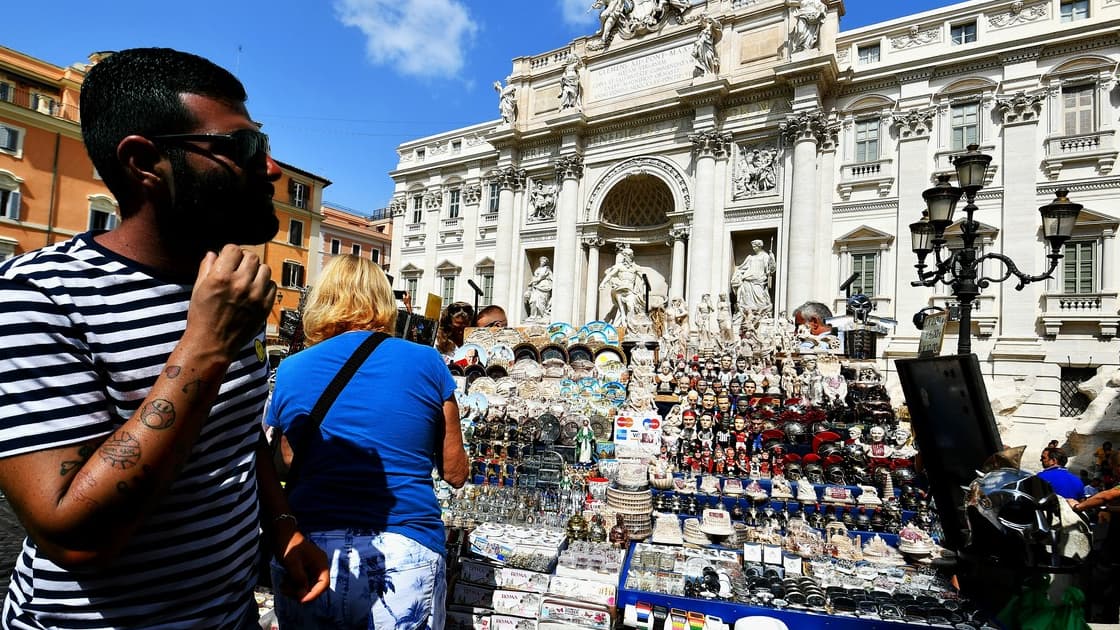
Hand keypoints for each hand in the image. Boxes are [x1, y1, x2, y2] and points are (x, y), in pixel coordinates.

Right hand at [185, 245, 275, 360]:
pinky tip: (255, 290)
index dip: (229, 252)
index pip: (233, 249)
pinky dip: (265, 285)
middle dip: (244, 259)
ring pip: (265, 269)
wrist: (212, 344)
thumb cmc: (202, 318)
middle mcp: (240, 284)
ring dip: (256, 271)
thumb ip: (206, 267)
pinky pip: (273, 285)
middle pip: (252, 256)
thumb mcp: (198, 289)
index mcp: (221, 277)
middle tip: (238, 268)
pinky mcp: (265, 306)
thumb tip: (213, 253)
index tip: (228, 258)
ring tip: (248, 279)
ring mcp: (255, 296)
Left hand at [277, 530, 329, 603]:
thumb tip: (303, 594)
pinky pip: (301, 582)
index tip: (302, 600)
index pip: (324, 584)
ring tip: (283, 586)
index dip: (314, 594)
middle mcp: (318, 567)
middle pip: (315, 587)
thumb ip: (299, 578)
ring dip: (295, 589)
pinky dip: (293, 585)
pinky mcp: (303, 569)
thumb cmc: (288, 545)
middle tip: (287, 591)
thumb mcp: (292, 562)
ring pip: (306, 586)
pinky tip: (284, 582)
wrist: (281, 533)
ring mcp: (311, 568)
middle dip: (301, 592)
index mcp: (320, 563)